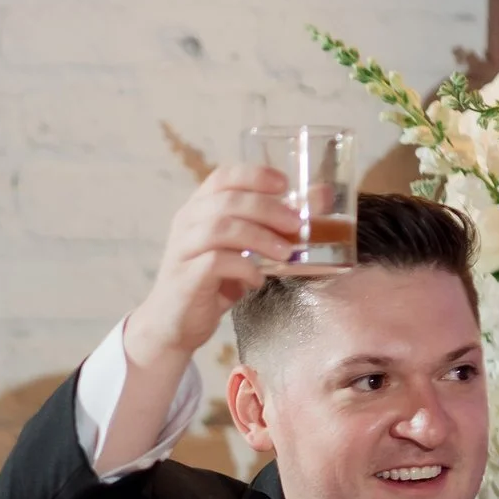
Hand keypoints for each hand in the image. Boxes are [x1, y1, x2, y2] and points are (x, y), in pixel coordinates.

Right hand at [122, 165, 297, 363]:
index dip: (255, 175)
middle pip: (228, 200)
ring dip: (260, 237)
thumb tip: (323, 197)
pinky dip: (244, 268)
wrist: (175, 323)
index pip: (224, 176)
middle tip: (297, 225)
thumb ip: (275, 224)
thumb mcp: (246, 249)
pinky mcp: (185, 276)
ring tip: (285, 254)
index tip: (285, 184)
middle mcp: (187, 221)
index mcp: (200, 207)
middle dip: (268, 209)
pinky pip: (215, 262)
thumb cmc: (214, 282)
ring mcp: (183, 248)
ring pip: (221, 228)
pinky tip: (257, 280)